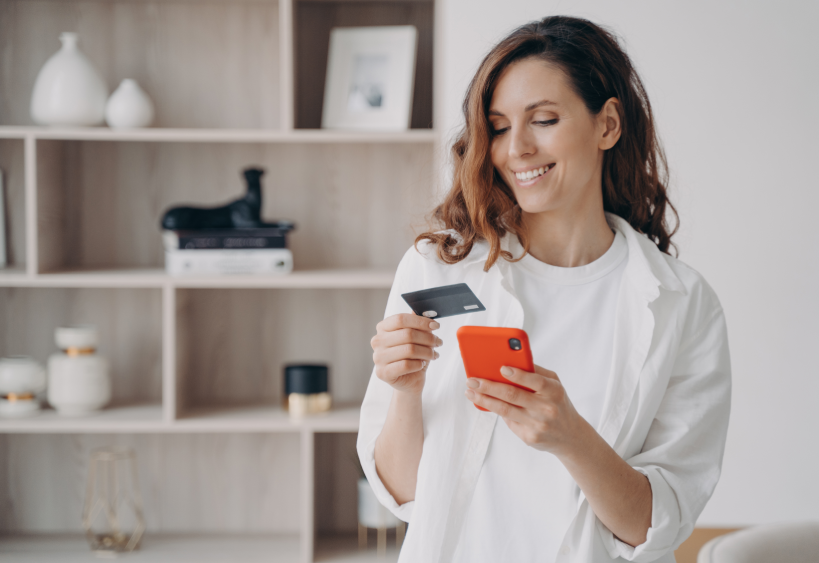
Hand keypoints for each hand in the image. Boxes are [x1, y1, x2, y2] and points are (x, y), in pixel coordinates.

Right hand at [371, 313, 441, 396]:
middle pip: (407, 334)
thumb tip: (426, 311)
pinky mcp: (383, 373)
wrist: (409, 380)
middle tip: (438, 342)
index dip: (421, 321)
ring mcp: (378, 358)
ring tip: (434, 354)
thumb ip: (417, 323)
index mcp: (383, 328)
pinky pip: (406, 365)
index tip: (436, 325)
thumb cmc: (413, 356)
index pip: (401, 319)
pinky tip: (422, 364)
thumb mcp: (417, 337)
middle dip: (428, 338)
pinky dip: (418, 364)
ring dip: (427, 352)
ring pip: (409, 350)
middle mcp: (377, 341)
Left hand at [464, 364, 583, 455]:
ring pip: (505, 410)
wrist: (571, 437)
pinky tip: (485, 403)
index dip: (518, 375)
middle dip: (489, 387)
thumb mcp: (555, 385)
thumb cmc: (558, 403)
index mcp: (555, 392)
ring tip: (470, 392)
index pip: (536, 381)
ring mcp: (537, 425)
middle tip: (472, 381)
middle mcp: (547, 409)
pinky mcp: (529, 437)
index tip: (501, 368)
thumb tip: (511, 362)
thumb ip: (536, 373)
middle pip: (513, 396)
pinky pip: (508, 421)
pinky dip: (496, 410)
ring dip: (484, 400)